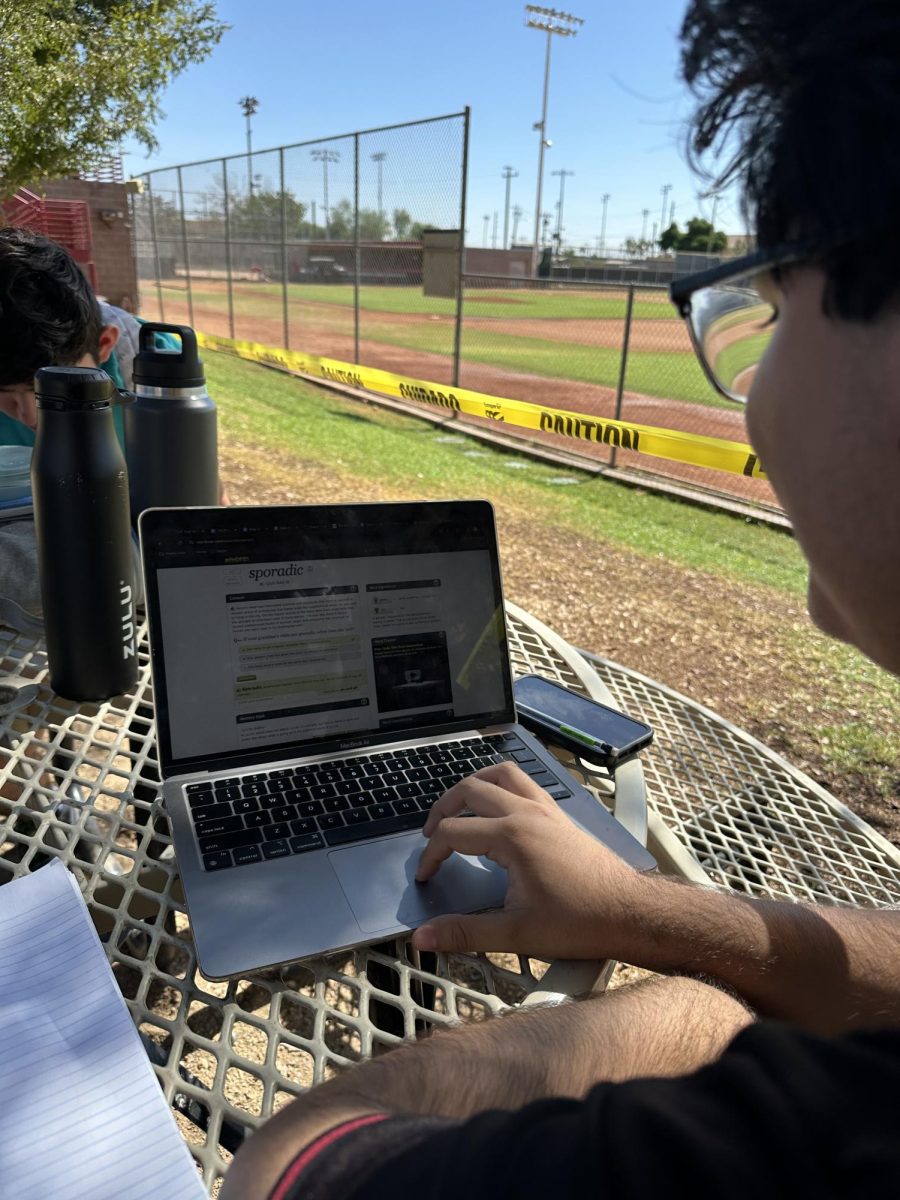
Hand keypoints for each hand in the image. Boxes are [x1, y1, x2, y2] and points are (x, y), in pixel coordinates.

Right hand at [412, 762, 648, 959]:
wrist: (628, 913)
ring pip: (501, 774)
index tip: (426, 877)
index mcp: (512, 836)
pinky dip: (502, 784)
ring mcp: (546, 809)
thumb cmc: (577, 922)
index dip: (431, 855)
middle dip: (443, 809)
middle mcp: (527, 812)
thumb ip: (464, 932)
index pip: (454, 832)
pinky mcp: (559, 814)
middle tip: (430, 835)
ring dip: (473, 785)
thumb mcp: (515, 933)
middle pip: (471, 790)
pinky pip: (525, 782)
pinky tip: (499, 806)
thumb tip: (422, 936)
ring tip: (458, 808)